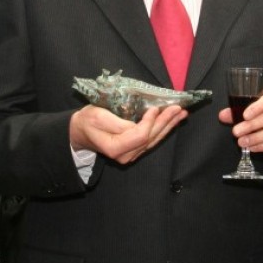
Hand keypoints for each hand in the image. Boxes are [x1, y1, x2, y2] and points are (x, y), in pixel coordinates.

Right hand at [69, 104, 186, 164]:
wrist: (81, 131)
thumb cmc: (88, 121)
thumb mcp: (98, 116)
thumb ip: (118, 123)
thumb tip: (138, 122)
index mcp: (114, 148)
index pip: (140, 136)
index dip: (150, 122)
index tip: (155, 108)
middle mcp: (125, 155)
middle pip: (150, 138)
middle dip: (166, 122)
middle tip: (178, 108)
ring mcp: (131, 154)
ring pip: (154, 140)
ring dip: (169, 126)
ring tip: (181, 114)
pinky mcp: (135, 150)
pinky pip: (152, 140)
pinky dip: (163, 129)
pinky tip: (172, 121)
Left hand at [219, 88, 262, 160]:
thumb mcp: (259, 110)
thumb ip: (240, 111)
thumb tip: (222, 115)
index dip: (258, 107)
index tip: (245, 115)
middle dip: (251, 125)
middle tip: (236, 131)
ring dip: (255, 137)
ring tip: (242, 141)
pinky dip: (262, 146)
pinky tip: (252, 147)